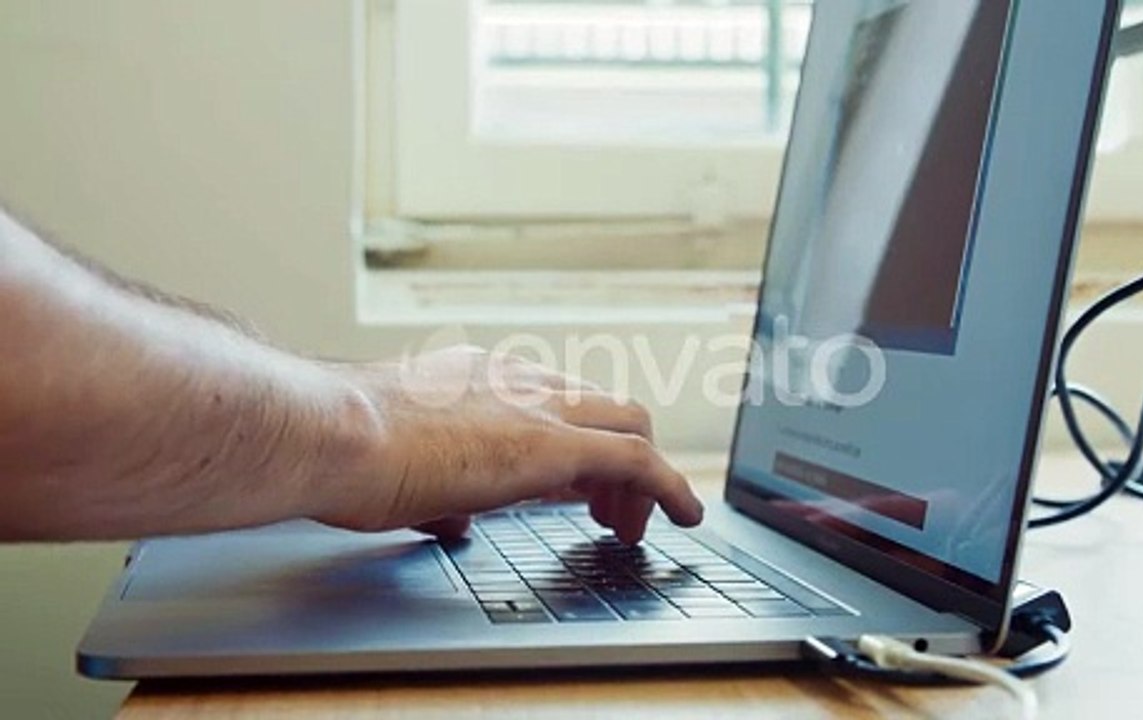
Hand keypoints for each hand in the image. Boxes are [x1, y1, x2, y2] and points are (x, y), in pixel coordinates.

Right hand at [313, 346, 702, 543]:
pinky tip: (684, 514)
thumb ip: (439, 491)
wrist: (331, 432)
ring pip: (629, 423)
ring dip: (642, 477)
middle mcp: (517, 383)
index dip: (575, 445)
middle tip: (606, 510)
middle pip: (601, 405)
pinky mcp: (554, 446)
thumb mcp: (399, 468)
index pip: (553, 403)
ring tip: (632, 526)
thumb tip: (454, 519)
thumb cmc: (345, 448)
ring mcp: (538, 409)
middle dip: (615, 459)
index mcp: (479, 380)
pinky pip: (638, 460)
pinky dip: (670, 487)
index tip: (575, 484)